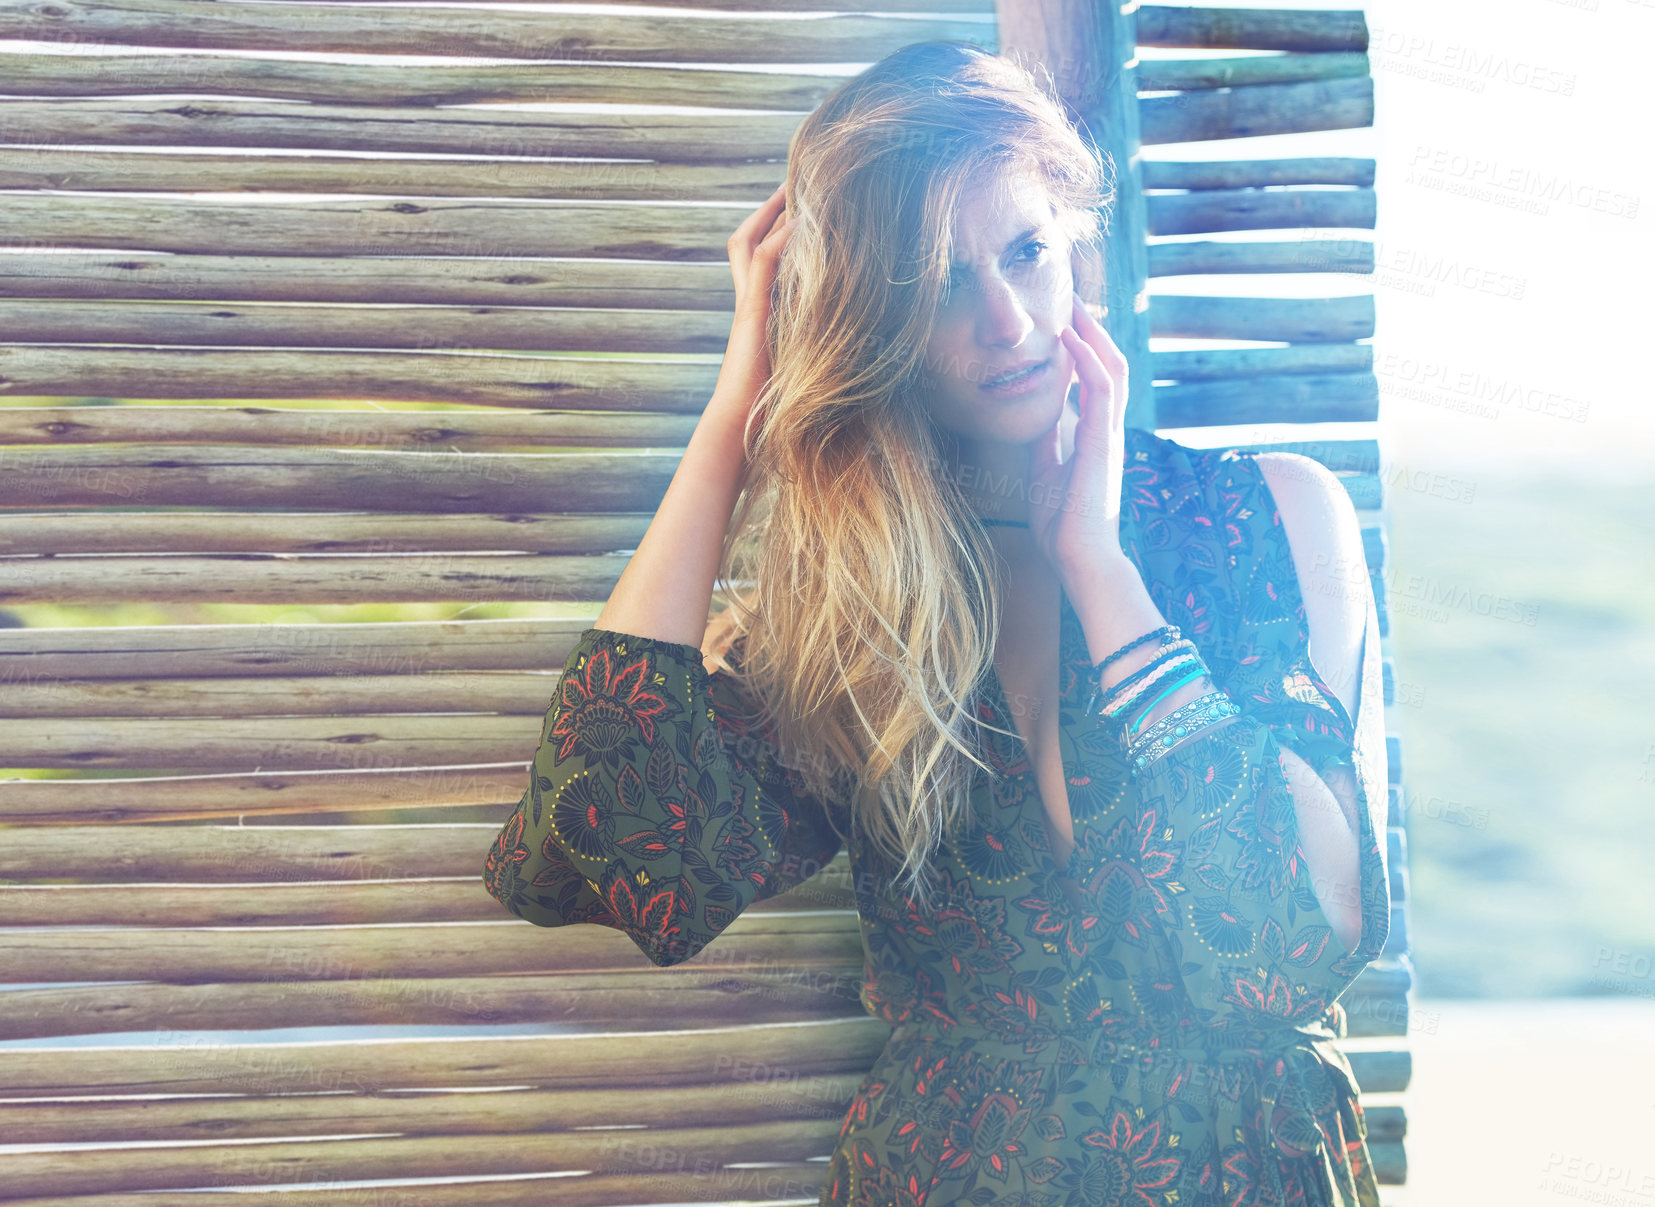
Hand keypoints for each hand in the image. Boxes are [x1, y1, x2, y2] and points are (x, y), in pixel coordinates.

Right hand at [708, 183, 798, 426]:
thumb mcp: (795, 371)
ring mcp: (747, 305)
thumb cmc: (768, 411)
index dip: (772, 232)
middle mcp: (746, 302)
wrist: (740, 428)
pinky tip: (803, 219)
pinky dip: (782, 238)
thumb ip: (809, 353)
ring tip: (796, 184)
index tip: (796, 210)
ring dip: (772, 212)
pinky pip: (765, 263)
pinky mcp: (753, 313)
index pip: (757, 259)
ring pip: (750, 242)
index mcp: (755, 313)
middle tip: (791, 181)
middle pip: (745, 239)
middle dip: (767, 209)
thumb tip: (846, 352)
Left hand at [1027, 293, 1129, 583]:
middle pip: (1111, 364)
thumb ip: (1048, 440)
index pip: (1098, 379)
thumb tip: (1039, 416)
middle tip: (1073, 300)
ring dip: (1093, 334)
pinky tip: (1068, 338)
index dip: (1086, 348)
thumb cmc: (1064, 523)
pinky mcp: (1104, 441)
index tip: (1067, 322)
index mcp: (1098, 435)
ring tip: (1073, 306)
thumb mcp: (1046, 470)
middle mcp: (1109, 429)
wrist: (1077, 558)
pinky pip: (1100, 387)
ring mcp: (1110, 433)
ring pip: (1113, 368)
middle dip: (1094, 330)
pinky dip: (1086, 358)